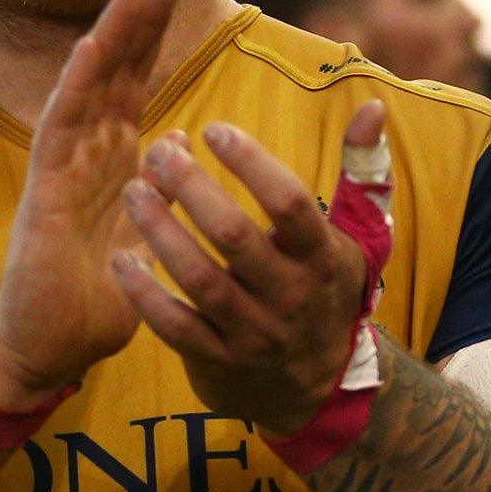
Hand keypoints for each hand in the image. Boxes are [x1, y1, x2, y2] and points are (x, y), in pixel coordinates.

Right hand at [0, 0, 180, 411]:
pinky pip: (60, 125)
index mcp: (111, 164)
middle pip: (112, 76)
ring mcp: (61, 167)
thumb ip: (165, 192)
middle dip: (135, 24)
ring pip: (87, 87)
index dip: (151, 42)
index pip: (133, 88)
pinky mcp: (44, 188)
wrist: (47, 350)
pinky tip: (94, 46)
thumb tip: (183, 139)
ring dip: (110, 38)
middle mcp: (84, 155)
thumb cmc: (94, 303)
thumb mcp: (148, 241)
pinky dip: (78, 83)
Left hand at [113, 100, 385, 433]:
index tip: (213, 129)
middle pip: (233, 236)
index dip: (250, 162)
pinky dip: (145, 295)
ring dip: (160, 232)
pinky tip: (119, 260)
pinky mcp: (217, 362)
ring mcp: (252, 333)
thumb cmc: (326, 290)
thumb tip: (371, 104)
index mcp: (320, 256)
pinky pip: (175, 327)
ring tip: (133, 190)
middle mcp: (288, 295)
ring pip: (199, 279)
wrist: (319, 387)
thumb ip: (360, 171)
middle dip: (191, 188)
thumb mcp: (356, 237)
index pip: (287, 202)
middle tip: (158, 150)